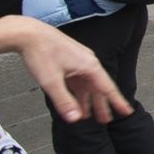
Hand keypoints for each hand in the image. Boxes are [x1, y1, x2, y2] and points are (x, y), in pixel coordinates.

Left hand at [4, 18, 135, 123]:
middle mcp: (87, 62)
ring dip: (88, 100)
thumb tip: (75, 118)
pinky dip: (78, 92)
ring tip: (88, 115)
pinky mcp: (68, 61)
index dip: (117, 101)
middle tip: (106, 119)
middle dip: (101, 105)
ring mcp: (78, 61)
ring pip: (87, 84)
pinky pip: (78, 80)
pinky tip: (74, 100)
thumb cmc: (41, 50)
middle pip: (98, 87)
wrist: (28, 33)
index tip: (126, 110)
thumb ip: (64, 102)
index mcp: (89, 66)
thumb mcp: (52, 81)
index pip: (108, 88)